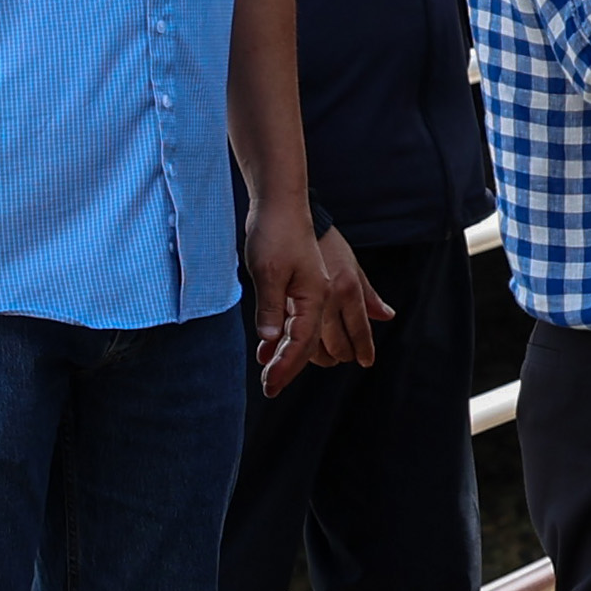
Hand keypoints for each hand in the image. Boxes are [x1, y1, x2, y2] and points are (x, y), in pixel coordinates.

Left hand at [249, 214, 388, 386]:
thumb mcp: (267, 272)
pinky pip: (302, 320)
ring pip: (310, 335)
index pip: (303, 342)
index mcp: (318, 295)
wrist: (280, 202)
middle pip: (314, 345)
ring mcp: (317, 291)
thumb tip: (272, 341)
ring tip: (270, 373)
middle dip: (291, 367)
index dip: (286, 366)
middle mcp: (323, 297)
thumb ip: (271, 308)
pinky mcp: (305, 286)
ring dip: (291, 355)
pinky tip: (268, 348)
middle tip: (269, 388)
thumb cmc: (274, 233)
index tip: (270, 384)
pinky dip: (288, 338)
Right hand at [297, 226, 390, 373]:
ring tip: (321, 356)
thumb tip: (388, 315)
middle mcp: (329, 299)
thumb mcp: (351, 265)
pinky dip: (291, 347)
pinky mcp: (281, 303)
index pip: (359, 331)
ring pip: (312, 347)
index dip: (364, 349)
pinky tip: (291, 348)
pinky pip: (289, 336)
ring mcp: (303, 302)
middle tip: (341, 358)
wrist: (288, 219)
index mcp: (347, 289)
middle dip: (339, 356)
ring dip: (316, 357)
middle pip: (337, 346)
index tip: (366, 361)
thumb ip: (368, 295)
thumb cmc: (323, 242)